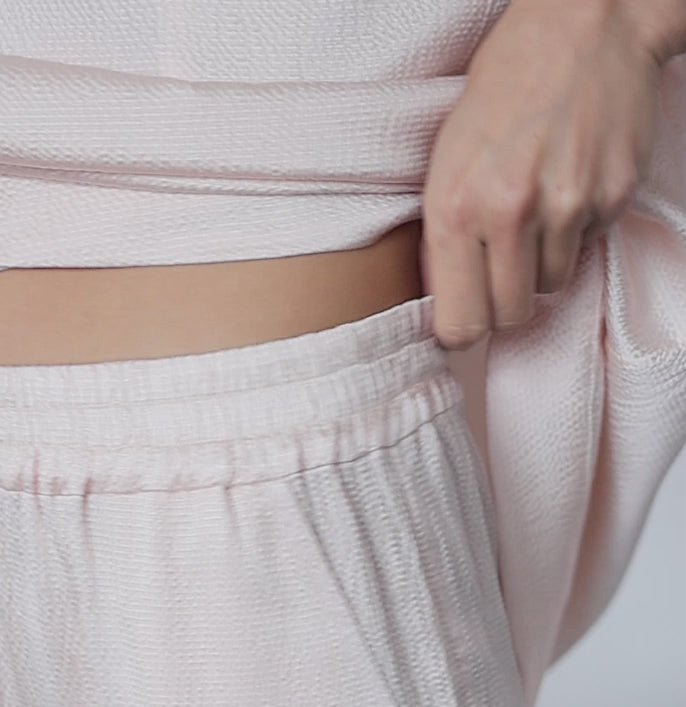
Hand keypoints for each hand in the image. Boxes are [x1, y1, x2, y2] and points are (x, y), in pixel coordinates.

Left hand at [420, 0, 662, 348]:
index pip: (458, 324)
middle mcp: (509, 214)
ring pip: (550, 287)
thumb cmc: (504, 87)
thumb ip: (444, 232)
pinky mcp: (610, 199)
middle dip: (503, 301)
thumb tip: (445, 301)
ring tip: (534, 210)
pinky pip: (586, 249)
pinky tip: (567, 184)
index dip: (462, 328)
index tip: (465, 316)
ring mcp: (565, 208)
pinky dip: (576, 231)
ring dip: (540, 263)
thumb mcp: (446, 157)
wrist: (582, 24)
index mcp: (455, 207)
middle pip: (509, 317)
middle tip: (500, 265)